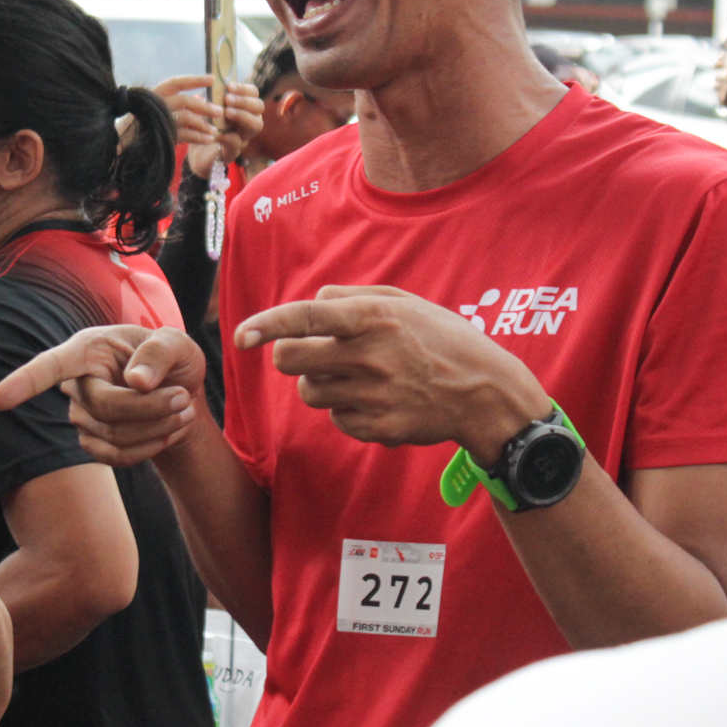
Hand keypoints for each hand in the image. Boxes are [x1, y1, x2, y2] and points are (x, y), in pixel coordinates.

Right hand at [0, 326, 204, 466]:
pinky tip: (170, 429)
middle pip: (104, 408)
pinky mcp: (92, 442)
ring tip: (183, 408)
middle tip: (183, 398)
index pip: (51, 367)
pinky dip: (151, 446)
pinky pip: (117, 456)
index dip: (24, 382)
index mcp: (88, 348)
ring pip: (114, 435)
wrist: (179, 392)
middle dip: (149, 408)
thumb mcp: (177, 343)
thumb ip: (160, 353)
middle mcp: (76, 382)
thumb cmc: (172, 360)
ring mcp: (80, 415)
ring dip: (157, 427)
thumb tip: (137, 381)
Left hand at [154, 75, 264, 174]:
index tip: (229, 86)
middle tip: (227, 99)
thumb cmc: (203, 127)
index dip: (244, 89)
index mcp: (242, 108)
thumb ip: (210, 97)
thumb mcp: (205, 109)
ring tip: (226, 112)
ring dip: (243, 116)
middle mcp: (247, 121)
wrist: (195, 155)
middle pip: (259, 107)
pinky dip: (226, 136)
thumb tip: (210, 79)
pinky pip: (237, 143)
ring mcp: (243, 138)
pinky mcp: (233, 153)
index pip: (253, 94)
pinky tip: (215, 132)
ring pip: (256, 125)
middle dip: (244, 101)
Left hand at [234, 286, 548, 464]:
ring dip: (319, 382)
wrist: (484, 393)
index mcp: (373, 317)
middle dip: (289, 355)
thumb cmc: (443, 339)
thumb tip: (313, 304)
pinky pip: (335, 418)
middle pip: (290, 359)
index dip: (266, 325)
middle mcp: (368, 356)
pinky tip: (376, 399)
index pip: (305, 317)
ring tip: (356, 375)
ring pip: (309, 391)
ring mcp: (371, 395)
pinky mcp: (377, 428)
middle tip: (311, 353)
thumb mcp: (405, 303)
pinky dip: (345, 409)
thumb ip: (352, 299)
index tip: (241, 335)